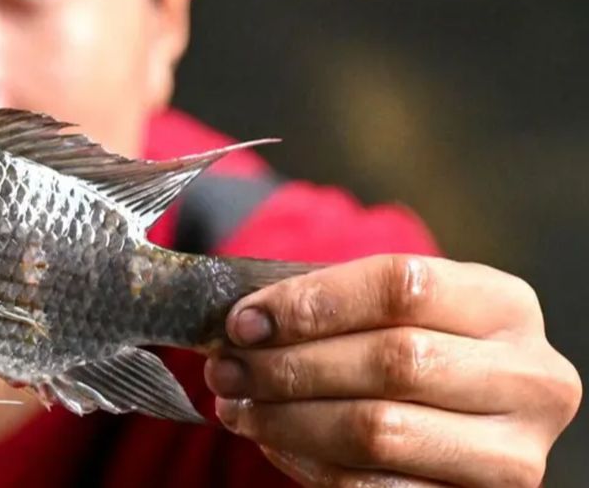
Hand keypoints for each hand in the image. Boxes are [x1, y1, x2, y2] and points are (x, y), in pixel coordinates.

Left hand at [204, 255, 581, 486]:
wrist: (465, 415)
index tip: (244, 320)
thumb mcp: (391, 310)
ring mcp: (511, 452)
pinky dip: (306, 461)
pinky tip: (272, 438)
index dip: (312, 303)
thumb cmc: (412, 345)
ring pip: (378, 430)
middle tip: (225, 367)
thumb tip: (242, 321)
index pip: (402, 286)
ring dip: (286, 417)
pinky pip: (371, 487)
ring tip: (236, 404)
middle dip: (288, 364)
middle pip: (391, 360)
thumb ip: (330, 303)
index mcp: (505, 305)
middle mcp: (529, 378)